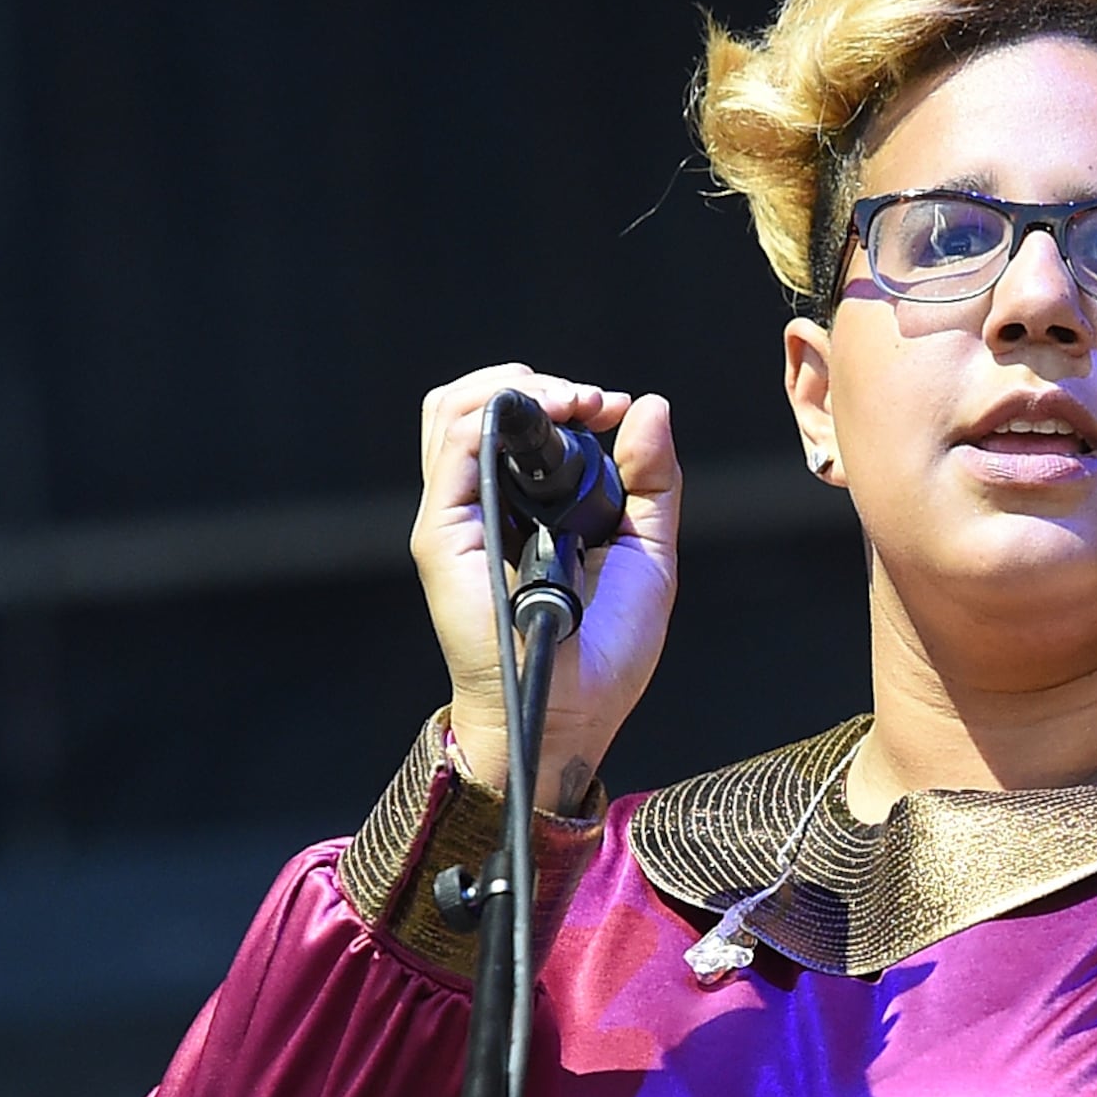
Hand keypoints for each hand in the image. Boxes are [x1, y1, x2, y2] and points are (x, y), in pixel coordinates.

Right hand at [411, 365, 681, 800]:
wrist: (574, 714)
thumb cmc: (606, 651)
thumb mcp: (646, 552)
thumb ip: (651, 481)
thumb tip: (651, 407)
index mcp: (523, 509)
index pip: (511, 421)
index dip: (559, 395)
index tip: (613, 404)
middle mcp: (483, 507)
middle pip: (472, 404)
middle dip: (535, 382)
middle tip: (592, 400)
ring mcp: (457, 519)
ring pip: (451, 412)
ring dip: (511, 386)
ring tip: (568, 401)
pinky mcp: (444, 536)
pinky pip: (454, 451)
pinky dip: (495, 415)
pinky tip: (548, 417)